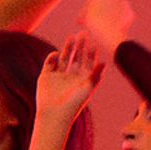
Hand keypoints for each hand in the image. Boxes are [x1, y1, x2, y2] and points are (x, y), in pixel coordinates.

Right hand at [34, 32, 106, 149]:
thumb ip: (96, 75)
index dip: (91, 53)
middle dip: (80, 46)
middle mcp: (71, 77)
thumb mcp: (87, 88)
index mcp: (82, 80)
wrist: (54, 115)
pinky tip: (56, 54)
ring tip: (72, 37)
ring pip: (64, 57)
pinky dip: (52, 57)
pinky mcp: (46, 77)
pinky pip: (49, 63)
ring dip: (68, 47)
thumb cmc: (73, 104)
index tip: (93, 44)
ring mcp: (58, 76)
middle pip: (76, 57)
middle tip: (83, 34)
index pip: (88, 62)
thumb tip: (104, 62)